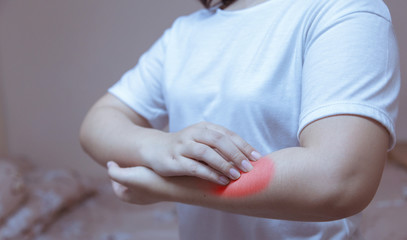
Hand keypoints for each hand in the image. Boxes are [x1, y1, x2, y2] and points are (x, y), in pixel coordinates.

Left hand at [108, 161, 167, 204]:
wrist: (180, 184)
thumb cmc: (152, 181)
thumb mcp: (127, 177)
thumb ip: (113, 172)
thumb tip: (110, 164)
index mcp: (128, 197)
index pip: (115, 184)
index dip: (114, 172)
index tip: (116, 161)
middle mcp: (140, 197)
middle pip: (128, 182)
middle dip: (127, 170)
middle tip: (129, 158)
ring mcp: (153, 192)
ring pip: (142, 178)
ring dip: (140, 168)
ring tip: (142, 158)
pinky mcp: (165, 185)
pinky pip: (154, 176)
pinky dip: (152, 169)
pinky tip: (155, 161)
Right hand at [144, 122, 260, 184]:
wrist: (155, 149)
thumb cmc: (186, 147)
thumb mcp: (202, 141)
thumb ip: (220, 146)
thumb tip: (248, 159)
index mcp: (203, 128)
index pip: (227, 134)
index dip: (243, 145)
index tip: (257, 158)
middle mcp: (193, 134)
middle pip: (218, 140)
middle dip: (236, 154)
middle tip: (249, 168)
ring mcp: (182, 147)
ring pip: (206, 153)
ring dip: (223, 164)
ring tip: (236, 175)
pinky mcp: (174, 161)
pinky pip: (194, 167)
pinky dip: (210, 174)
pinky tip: (221, 181)